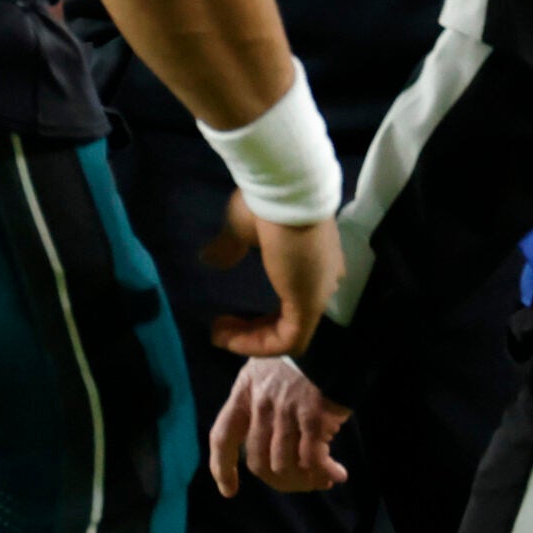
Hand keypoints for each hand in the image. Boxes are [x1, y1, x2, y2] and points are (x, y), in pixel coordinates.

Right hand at [201, 190, 342, 357]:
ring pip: (288, 335)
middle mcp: (322, 280)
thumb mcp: (243, 226)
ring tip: (220, 334)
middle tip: (221, 326)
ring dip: (251, 340)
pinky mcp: (309, 305)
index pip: (294, 299)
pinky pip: (286, 340)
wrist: (288, 188)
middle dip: (253, 330)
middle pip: (290, 321)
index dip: (264, 313)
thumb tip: (210, 258)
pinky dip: (256, 345)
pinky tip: (228, 337)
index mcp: (315, 260)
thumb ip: (231, 246)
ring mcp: (318, 293)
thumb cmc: (269, 202)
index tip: (232, 313)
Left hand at [209, 357, 351, 496]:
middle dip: (279, 481)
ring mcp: (285, 411)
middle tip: (301, 482)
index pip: (222, 436)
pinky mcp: (312, 416)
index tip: (229, 490)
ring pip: (284, 465)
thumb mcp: (266, 355)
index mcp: (245, 390)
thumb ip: (255, 384)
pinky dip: (324, 471)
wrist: (331, 333)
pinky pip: (312, 458)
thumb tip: (237, 377)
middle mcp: (261, 403)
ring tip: (322, 478)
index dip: (222, 467)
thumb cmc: (300, 344)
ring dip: (304, 479)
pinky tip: (337, 472)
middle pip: (257, 460)